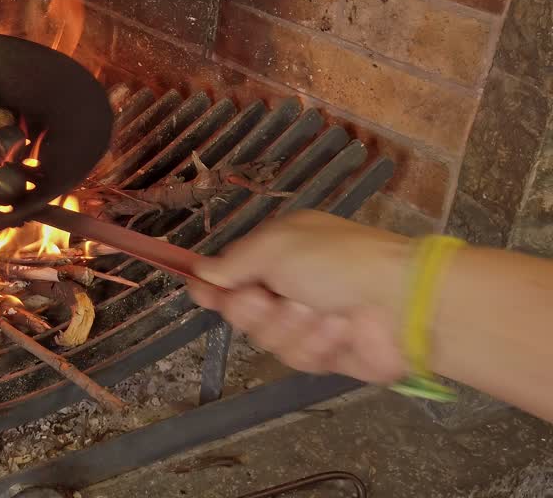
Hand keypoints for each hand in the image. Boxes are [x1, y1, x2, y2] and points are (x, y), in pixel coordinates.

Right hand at [188, 210, 409, 383]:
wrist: (403, 302)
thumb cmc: (337, 262)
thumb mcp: (276, 247)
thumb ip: (233, 262)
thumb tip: (202, 272)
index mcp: (277, 253)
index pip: (230, 273)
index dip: (213, 287)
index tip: (201, 294)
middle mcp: (287, 286)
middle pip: (241, 312)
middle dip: (253, 311)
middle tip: (272, 302)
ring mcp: (306, 322)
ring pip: (267, 339)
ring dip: (292, 328)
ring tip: (321, 315)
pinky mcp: (325, 353)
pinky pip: (298, 358)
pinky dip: (317, 344)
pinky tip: (339, 331)